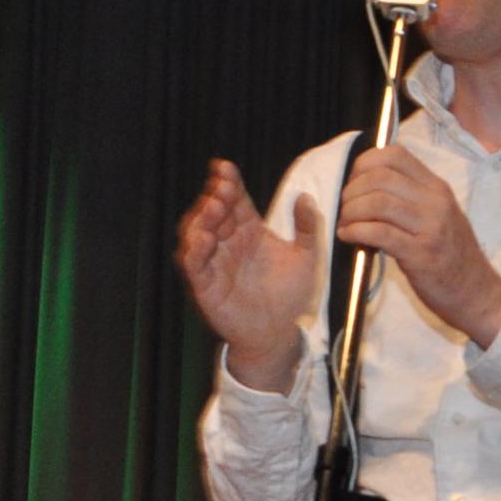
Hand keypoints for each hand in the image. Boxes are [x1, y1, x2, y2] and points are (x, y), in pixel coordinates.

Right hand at [176, 160, 320, 391]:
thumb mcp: (306, 258)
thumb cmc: (290, 295)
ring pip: (195, 232)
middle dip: (214, 196)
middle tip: (222, 188)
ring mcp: (214, 261)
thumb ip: (307, 227)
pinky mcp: (205, 284)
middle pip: (213, 211)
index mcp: (248, 229)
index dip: (227, 182)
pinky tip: (203, 239)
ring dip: (200, 218)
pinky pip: (193, 264)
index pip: (233, 199)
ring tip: (212, 208)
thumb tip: (305, 196)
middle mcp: (227, 241)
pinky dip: (194, 251)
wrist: (280, 333)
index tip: (224, 168)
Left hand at [336, 147, 500, 346]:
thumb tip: (365, 186)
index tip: (354, 182)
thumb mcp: (439, 216)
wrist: (477, 293)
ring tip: (346, 223)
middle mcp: (436, 201)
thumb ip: (411, 197)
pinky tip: (349, 237)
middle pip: (381, 177)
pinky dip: (356, 232)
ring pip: (377, 202)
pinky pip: (379, 232)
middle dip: (352, 190)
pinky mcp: (420, 254)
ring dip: (351, 212)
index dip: (365, 163)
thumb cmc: (452, 256)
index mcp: (437, 188)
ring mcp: (430, 227)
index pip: (395, 155)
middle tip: (345, 208)